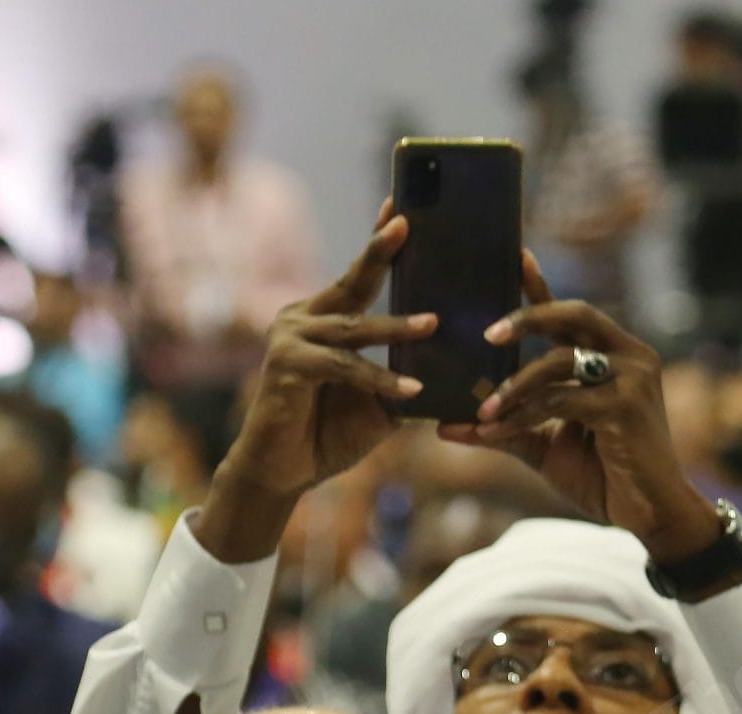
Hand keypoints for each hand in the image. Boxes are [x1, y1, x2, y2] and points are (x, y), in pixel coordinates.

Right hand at [194, 207, 434, 563]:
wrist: (282, 473)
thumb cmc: (328, 434)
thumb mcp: (378, 401)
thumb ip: (406, 377)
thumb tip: (460, 369)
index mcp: (322, 319)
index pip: (358, 277)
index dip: (379, 245)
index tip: (402, 210)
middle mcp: (302, 318)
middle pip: (351, 283)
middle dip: (380, 252)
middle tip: (408, 224)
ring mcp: (290, 339)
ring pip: (354, 328)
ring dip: (396, 328)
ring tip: (434, 324)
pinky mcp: (288, 366)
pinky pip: (344, 367)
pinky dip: (379, 378)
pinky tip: (410, 389)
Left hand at [439, 252, 718, 562]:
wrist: (651, 516)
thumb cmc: (605, 476)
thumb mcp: (546, 446)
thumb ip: (504, 428)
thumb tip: (445, 425)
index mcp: (615, 356)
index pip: (572, 314)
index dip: (541, 287)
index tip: (514, 258)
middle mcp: (630, 356)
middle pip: (574, 314)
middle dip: (527, 317)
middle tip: (487, 334)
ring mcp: (632, 378)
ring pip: (560, 362)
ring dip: (515, 384)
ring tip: (483, 408)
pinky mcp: (627, 406)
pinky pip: (561, 401)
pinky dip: (524, 414)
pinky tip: (495, 429)